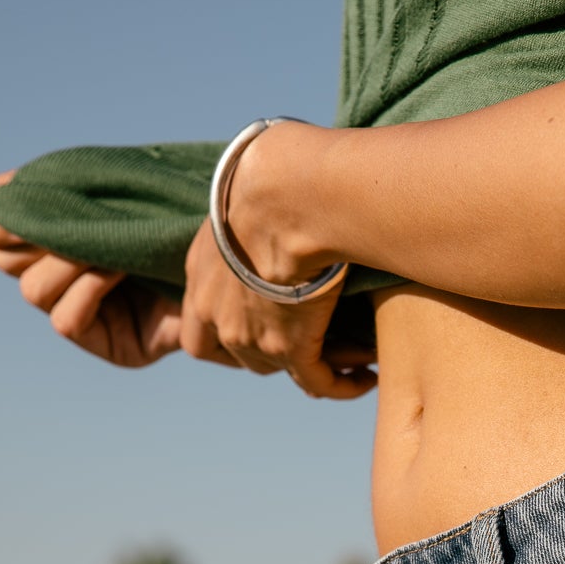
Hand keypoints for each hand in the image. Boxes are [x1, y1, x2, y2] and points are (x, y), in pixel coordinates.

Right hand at [0, 172, 181, 366]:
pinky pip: (65, 320)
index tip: (21, 201)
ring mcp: (88, 318)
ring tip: (105, 246)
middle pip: (6, 260)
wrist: (226, 249)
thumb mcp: (95, 192)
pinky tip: (115, 271)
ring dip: (65, 261)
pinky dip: (85, 290)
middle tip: (70, 220)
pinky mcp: (112, 346)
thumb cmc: (161, 215)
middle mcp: (64, 283)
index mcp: (52, 244)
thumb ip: (36, 188)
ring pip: (33, 290)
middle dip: (34, 237)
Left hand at [180, 215, 375, 399]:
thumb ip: (248, 220)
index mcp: (199, 276)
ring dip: (311, 360)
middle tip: (308, 336)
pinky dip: (342, 385)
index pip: (200, 333)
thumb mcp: (241, 199)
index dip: (224, 341)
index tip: (252, 328)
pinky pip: (317, 382)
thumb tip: (269, 204)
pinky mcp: (290, 348)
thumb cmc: (270, 178)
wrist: (286, 196)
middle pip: (241, 356)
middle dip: (271, 351)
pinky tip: (366, 378)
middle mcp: (215, 313)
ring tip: (346, 349)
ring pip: (279, 367)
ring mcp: (250, 336)